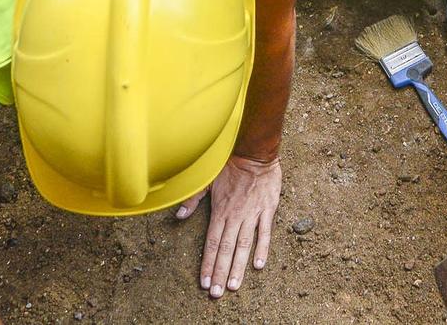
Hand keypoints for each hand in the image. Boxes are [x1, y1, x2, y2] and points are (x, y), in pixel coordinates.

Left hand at [173, 154, 281, 298]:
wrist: (255, 152)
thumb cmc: (229, 165)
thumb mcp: (206, 180)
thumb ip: (192, 199)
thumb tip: (178, 216)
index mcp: (220, 211)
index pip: (211, 243)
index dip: (207, 263)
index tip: (204, 281)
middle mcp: (235, 216)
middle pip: (226, 249)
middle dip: (220, 272)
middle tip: (216, 293)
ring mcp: (252, 214)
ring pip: (244, 245)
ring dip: (238, 266)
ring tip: (233, 286)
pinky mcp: (267, 209)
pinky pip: (265, 232)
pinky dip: (262, 249)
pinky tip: (258, 265)